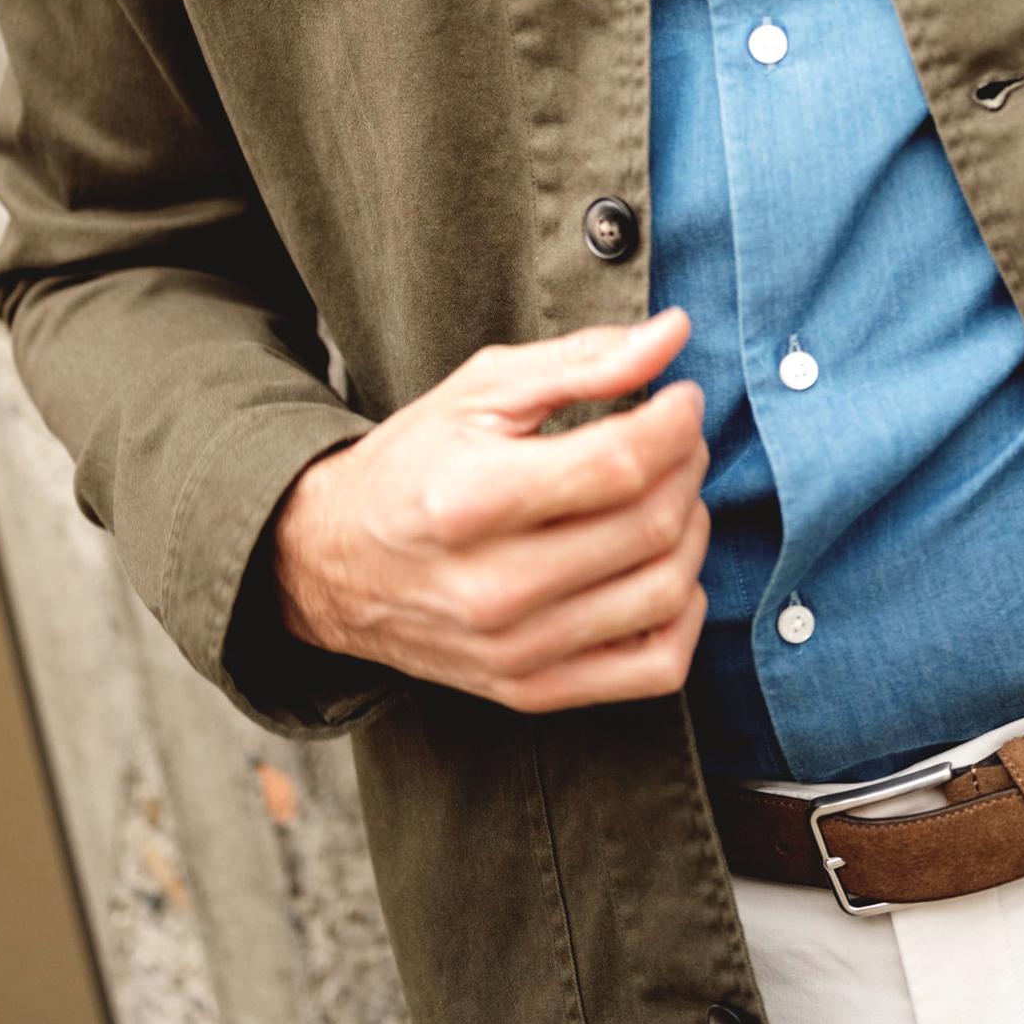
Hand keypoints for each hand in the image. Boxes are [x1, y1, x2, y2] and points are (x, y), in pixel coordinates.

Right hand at [272, 309, 709, 711]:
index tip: (681, 398)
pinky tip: (666, 567)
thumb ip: (583, 361)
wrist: (332, 565)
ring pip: (663, 592)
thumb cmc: (413, 464)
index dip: (675, 422)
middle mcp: (493, 587)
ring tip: (671, 491)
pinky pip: (655, 667)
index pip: (618, 463)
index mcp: (473, 497)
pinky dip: (683, 612)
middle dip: (687, 465)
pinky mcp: (532, 690)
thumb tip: (675, 333)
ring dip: (692, 529)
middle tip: (678, 437)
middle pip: (649, 524)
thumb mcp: (482, 391)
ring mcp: (515, 649)